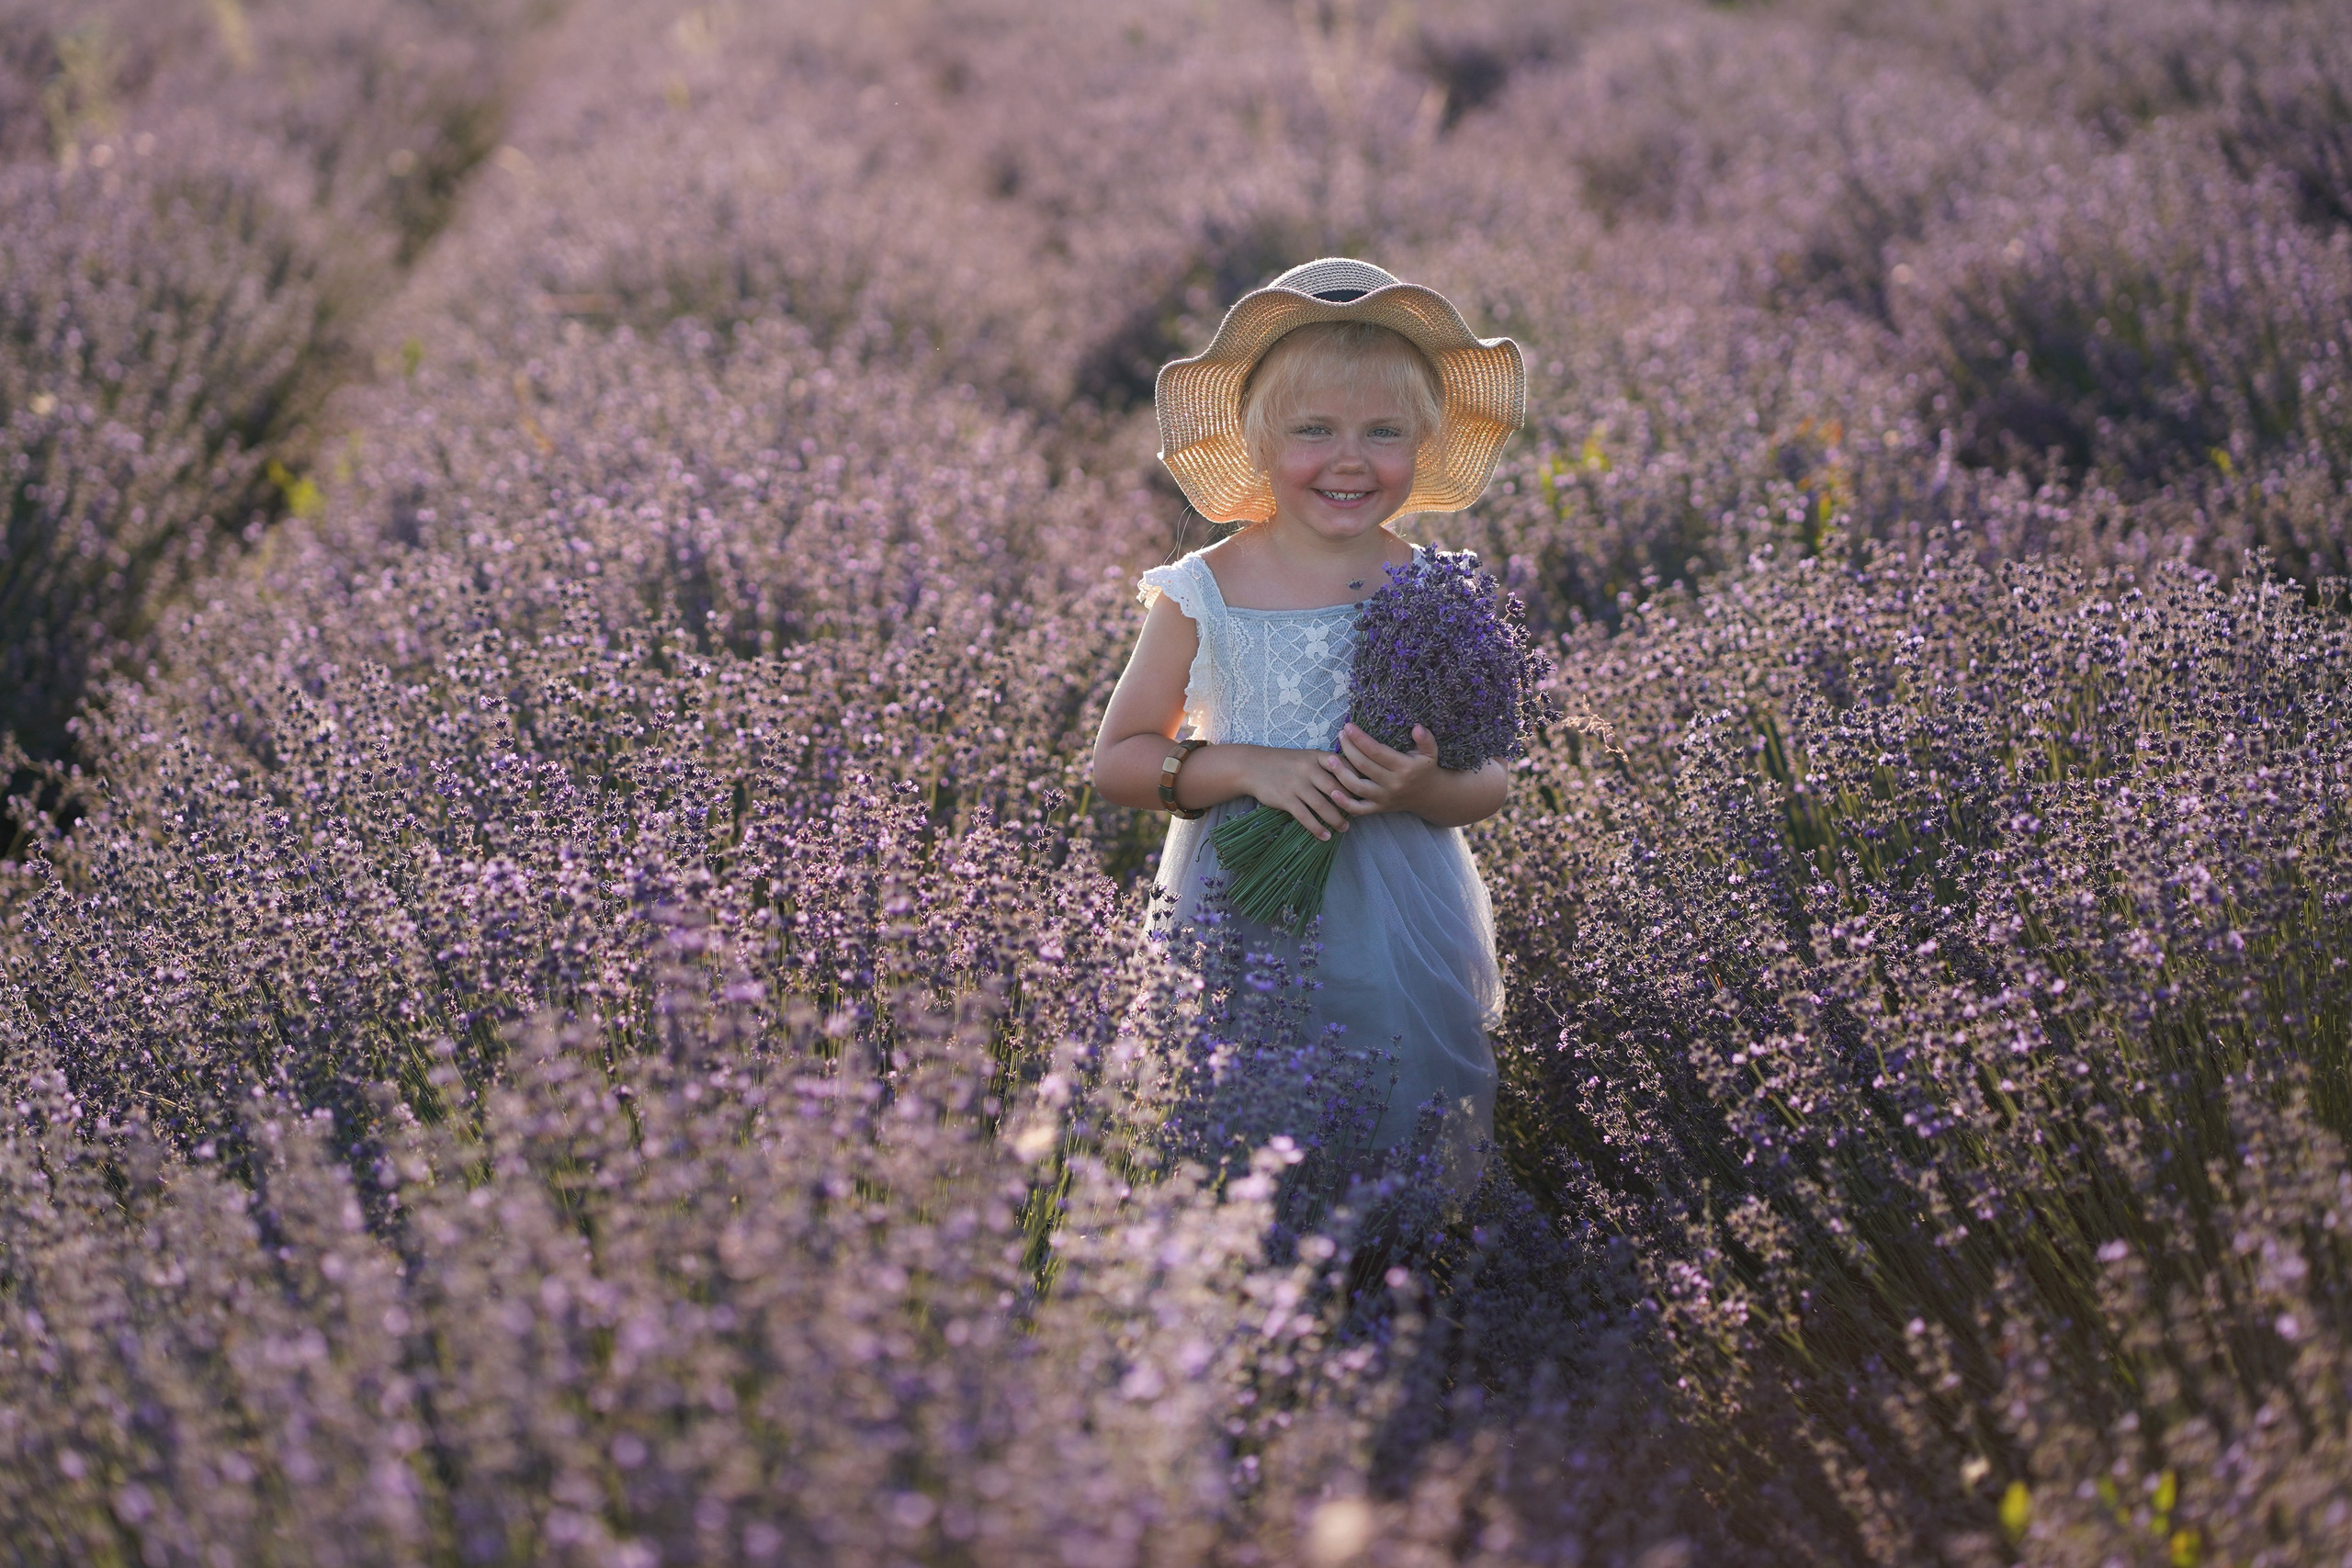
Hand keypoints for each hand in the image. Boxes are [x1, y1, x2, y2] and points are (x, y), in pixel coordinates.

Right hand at [1247, 745, 1358, 840]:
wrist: (1253, 766)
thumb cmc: (1284, 763)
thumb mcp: (1306, 757)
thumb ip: (1326, 765)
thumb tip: (1352, 780)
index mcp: (1316, 756)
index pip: (1343, 767)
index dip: (1356, 780)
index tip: (1366, 792)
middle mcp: (1308, 769)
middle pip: (1336, 788)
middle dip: (1349, 803)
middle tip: (1359, 814)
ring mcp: (1296, 784)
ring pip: (1322, 805)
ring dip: (1336, 819)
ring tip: (1344, 828)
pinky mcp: (1285, 799)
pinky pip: (1305, 816)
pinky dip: (1317, 828)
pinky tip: (1325, 836)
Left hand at [1318, 723, 1439, 818]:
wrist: (1429, 796)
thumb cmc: (1425, 769)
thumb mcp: (1430, 752)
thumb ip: (1426, 739)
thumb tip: (1418, 727)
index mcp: (1404, 768)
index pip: (1377, 751)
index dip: (1360, 739)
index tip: (1348, 726)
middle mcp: (1392, 784)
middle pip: (1363, 765)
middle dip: (1348, 749)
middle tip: (1340, 735)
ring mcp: (1384, 798)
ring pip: (1357, 787)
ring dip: (1341, 773)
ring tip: (1330, 759)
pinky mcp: (1378, 808)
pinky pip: (1358, 809)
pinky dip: (1344, 803)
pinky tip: (1332, 791)